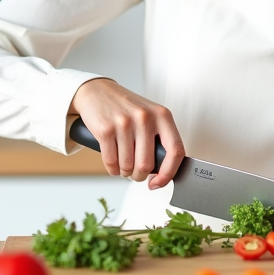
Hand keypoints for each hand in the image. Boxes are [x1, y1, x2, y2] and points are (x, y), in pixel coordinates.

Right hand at [69, 78, 184, 188]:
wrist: (97, 91)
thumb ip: (160, 139)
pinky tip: (113, 164)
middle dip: (139, 175)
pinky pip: (111, 162)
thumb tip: (163, 173)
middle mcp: (145, 117)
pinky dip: (112, 169)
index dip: (168, 173)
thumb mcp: (150, 115)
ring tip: (123, 165)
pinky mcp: (106, 129)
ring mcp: (125, 123)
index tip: (158, 183)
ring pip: (127, 166)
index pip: (175, 151)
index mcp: (162, 115)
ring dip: (124, 172)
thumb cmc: (126, 108)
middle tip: (135, 173)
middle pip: (146, 164)